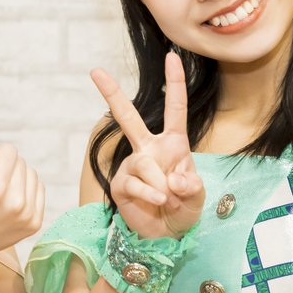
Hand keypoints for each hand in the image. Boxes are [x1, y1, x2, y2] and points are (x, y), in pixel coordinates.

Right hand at [0, 111, 44, 275]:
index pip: (8, 150)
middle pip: (20, 161)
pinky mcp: (35, 223)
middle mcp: (14, 200)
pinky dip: (27, 192)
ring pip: (31, 174)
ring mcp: (27, 214)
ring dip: (17, 179)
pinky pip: (39, 190)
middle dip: (5, 168)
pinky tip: (10, 202)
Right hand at [90, 52, 204, 239]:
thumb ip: (190, 185)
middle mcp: (149, 149)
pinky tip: (158, 202)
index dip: (174, 83)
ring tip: (168, 199)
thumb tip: (172, 179)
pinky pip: (135, 183)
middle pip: (128, 117)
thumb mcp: (197, 195)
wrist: (166, 236)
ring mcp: (132, 165)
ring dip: (161, 185)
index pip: (174, 109)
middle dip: (112, 94)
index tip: (172, 56)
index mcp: (172, 144)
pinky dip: (151, 195)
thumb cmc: (183, 208)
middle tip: (95, 71)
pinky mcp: (120, 184)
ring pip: (144, 164)